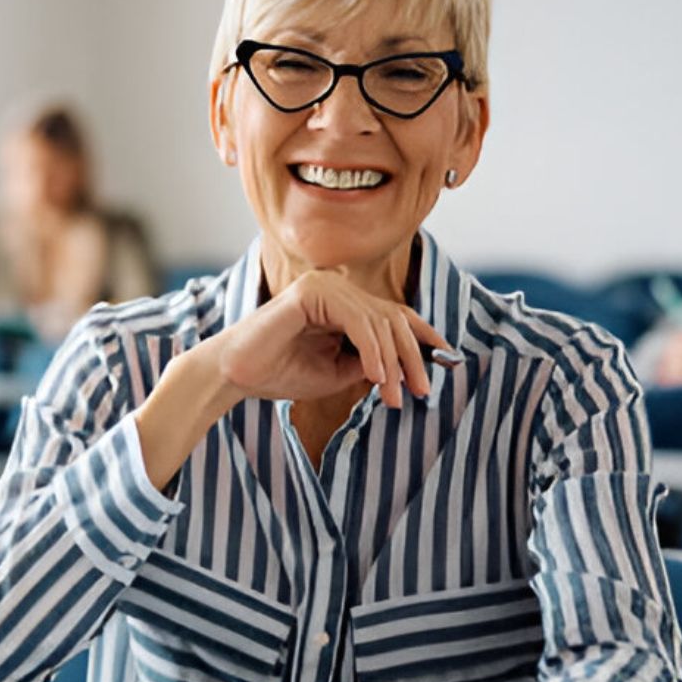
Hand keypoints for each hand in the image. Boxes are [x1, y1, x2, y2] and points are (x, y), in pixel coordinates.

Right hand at [217, 271, 452, 409]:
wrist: (236, 376)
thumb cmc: (280, 373)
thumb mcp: (338, 372)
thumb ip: (370, 364)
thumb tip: (407, 367)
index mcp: (341, 303)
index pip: (393, 314)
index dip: (423, 336)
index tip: (446, 361)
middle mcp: (336, 288)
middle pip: (393, 318)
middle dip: (413, 357)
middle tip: (422, 391)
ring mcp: (324, 286)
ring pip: (380, 321)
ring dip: (393, 362)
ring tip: (394, 396)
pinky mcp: (312, 293)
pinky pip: (358, 322)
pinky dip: (373, 352)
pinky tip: (376, 378)